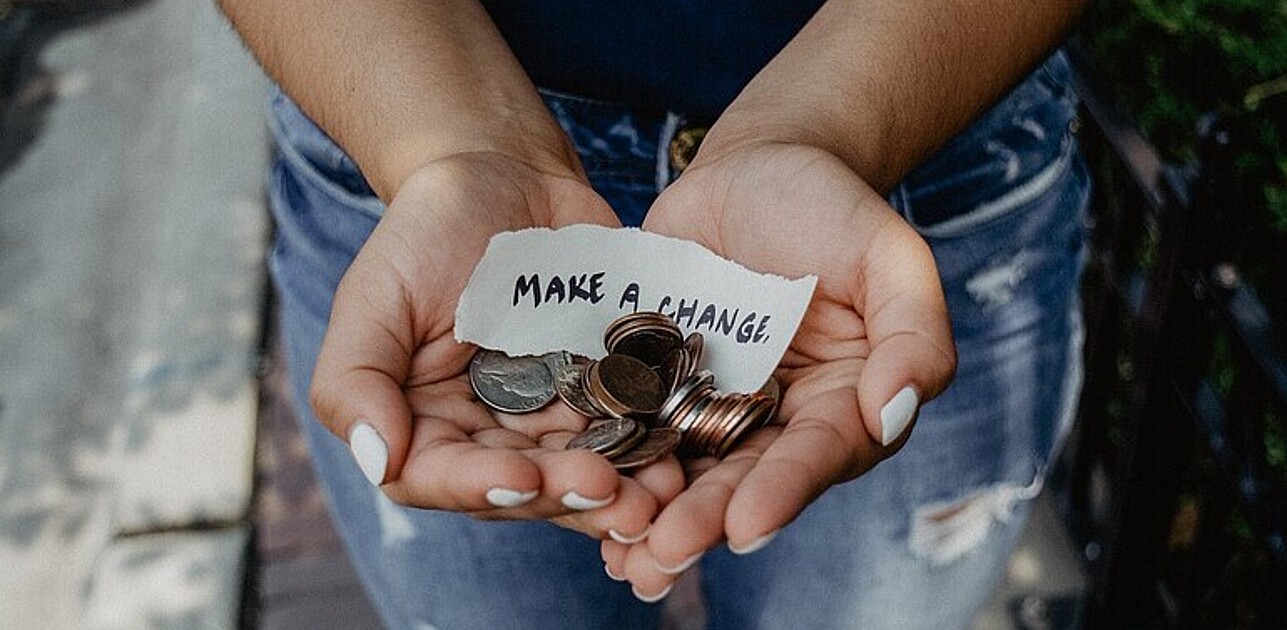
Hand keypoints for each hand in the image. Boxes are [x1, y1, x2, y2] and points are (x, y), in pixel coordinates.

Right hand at [309, 152, 684, 539]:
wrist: (505, 175)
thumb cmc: (426, 231)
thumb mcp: (374, 295)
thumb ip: (354, 380)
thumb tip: (378, 460)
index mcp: (424, 424)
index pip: (441, 477)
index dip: (481, 487)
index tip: (524, 478)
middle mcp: (488, 436)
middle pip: (524, 488)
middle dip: (568, 496)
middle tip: (614, 494)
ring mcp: (551, 418)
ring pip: (583, 472)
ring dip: (623, 492)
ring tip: (660, 494)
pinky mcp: (605, 392)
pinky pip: (631, 431)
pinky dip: (654, 449)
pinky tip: (682, 458)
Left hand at [603, 143, 956, 597]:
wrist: (756, 166)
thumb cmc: (833, 207)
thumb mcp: (890, 255)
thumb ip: (913, 333)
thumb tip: (895, 412)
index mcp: (842, 403)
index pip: (817, 455)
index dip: (783, 491)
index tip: (746, 526)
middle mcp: (777, 420)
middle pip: (743, 479)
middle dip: (704, 520)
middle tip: (663, 553)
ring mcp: (712, 404)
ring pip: (684, 470)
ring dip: (652, 514)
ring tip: (620, 555)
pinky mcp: (656, 383)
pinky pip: (632, 427)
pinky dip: (610, 463)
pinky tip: (578, 498)